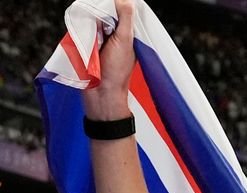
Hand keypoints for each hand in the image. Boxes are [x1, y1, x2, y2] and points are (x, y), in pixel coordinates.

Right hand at [83, 0, 135, 120]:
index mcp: (127, 34)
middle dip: (101, 13)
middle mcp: (114, 35)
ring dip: (91, 21)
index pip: (121, 11)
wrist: (100, 92)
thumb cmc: (116, 69)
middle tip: (104, 28)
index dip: (116, 6)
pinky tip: (86, 34)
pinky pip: (82, 29)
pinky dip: (83, 28)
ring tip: (97, 35)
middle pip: (105, 13)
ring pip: (93, 19)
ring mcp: (99, 39)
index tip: (109, 4)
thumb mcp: (124, 40)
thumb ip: (125, 19)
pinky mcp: (85, 44)